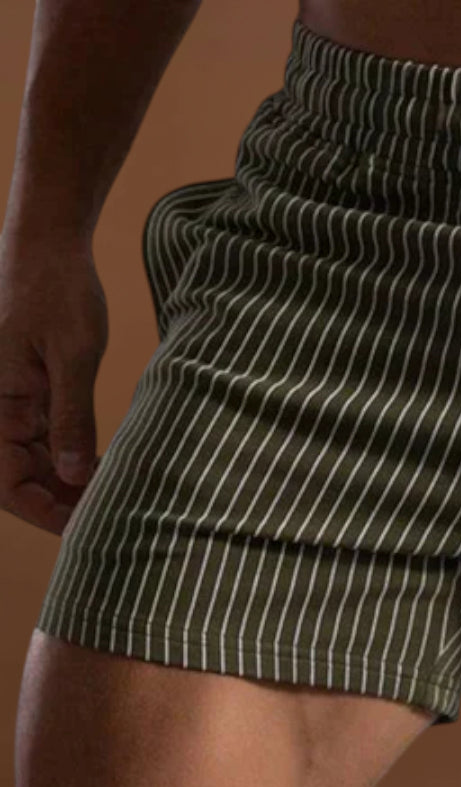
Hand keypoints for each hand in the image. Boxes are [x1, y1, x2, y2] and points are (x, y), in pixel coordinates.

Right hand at [0, 230, 106, 535]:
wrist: (50, 246)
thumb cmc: (57, 291)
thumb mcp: (72, 357)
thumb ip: (71, 418)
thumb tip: (74, 475)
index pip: (6, 482)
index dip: (42, 512)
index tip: (82, 531)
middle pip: (22, 477)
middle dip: (62, 502)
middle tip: (110, 519)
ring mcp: (14, 401)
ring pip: (37, 461)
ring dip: (69, 482)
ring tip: (114, 496)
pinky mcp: (31, 391)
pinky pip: (46, 437)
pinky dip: (73, 455)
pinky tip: (105, 466)